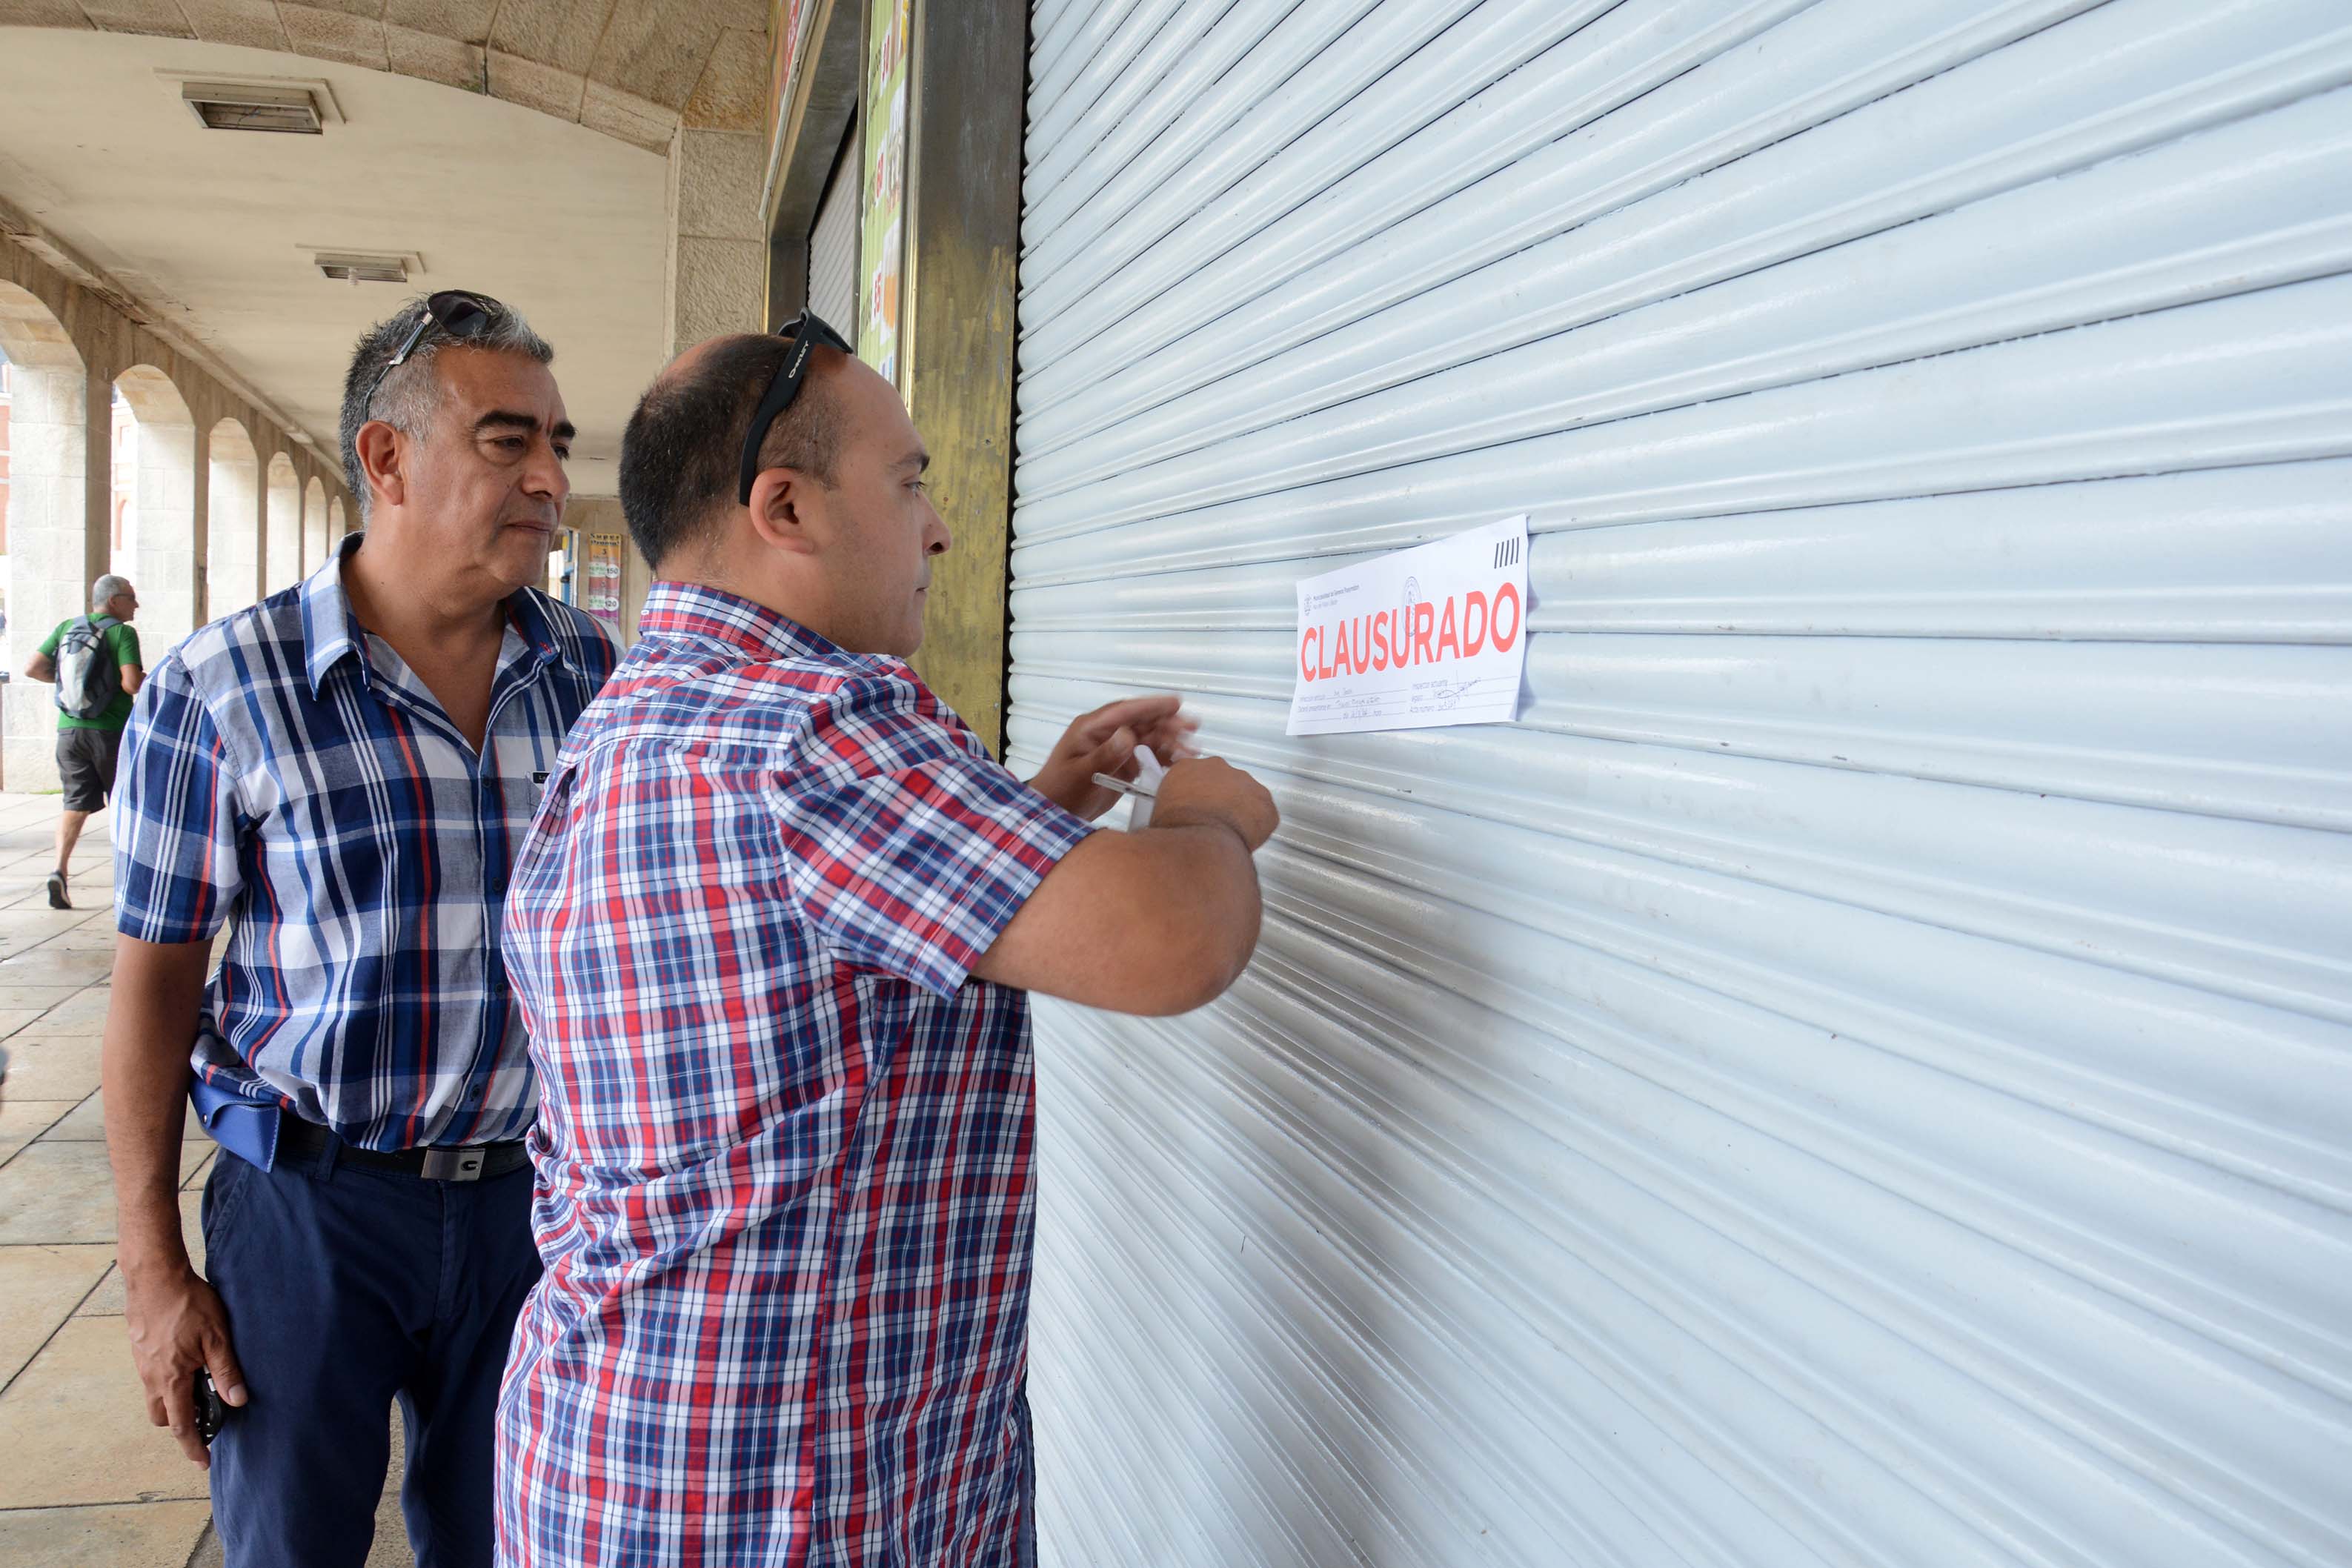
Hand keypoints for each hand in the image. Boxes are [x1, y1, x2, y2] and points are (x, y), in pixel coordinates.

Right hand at [123, 1264, 245, 1466]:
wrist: (154, 1277)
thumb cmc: (188, 1304)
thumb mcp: (217, 1337)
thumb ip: (227, 1372)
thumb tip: (238, 1401)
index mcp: (170, 1379)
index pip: (181, 1425)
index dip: (193, 1447)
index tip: (203, 1462)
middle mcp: (151, 1377)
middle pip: (164, 1416)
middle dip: (182, 1424)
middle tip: (207, 1419)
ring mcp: (142, 1364)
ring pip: (156, 1396)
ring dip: (175, 1400)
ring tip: (200, 1387)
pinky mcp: (140, 1350)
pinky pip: (152, 1377)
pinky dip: (169, 1381)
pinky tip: (188, 1363)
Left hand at [1026, 695, 1198, 820]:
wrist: (1054, 812)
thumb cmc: (1060, 790)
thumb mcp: (1080, 774)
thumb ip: (1104, 755)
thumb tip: (1129, 735)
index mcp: (1091, 727)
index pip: (1125, 711)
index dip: (1151, 706)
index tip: (1175, 703)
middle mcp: (1107, 733)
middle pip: (1142, 722)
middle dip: (1168, 723)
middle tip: (1192, 727)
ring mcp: (1116, 748)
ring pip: (1149, 738)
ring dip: (1171, 741)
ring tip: (1192, 749)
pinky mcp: (1124, 764)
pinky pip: (1148, 756)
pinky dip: (1165, 757)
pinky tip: (1181, 761)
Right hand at [1151, 756, 1278, 851]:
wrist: (1200, 841)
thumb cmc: (1177, 830)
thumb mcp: (1159, 813)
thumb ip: (1171, 806)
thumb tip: (1172, 818)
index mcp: (1187, 768)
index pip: (1196, 776)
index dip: (1198, 795)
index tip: (1199, 806)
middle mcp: (1217, 768)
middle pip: (1223, 782)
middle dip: (1222, 800)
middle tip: (1215, 821)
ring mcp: (1244, 781)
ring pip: (1246, 795)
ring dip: (1241, 811)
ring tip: (1230, 833)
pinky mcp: (1264, 800)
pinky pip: (1264, 814)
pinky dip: (1259, 827)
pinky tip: (1245, 839)